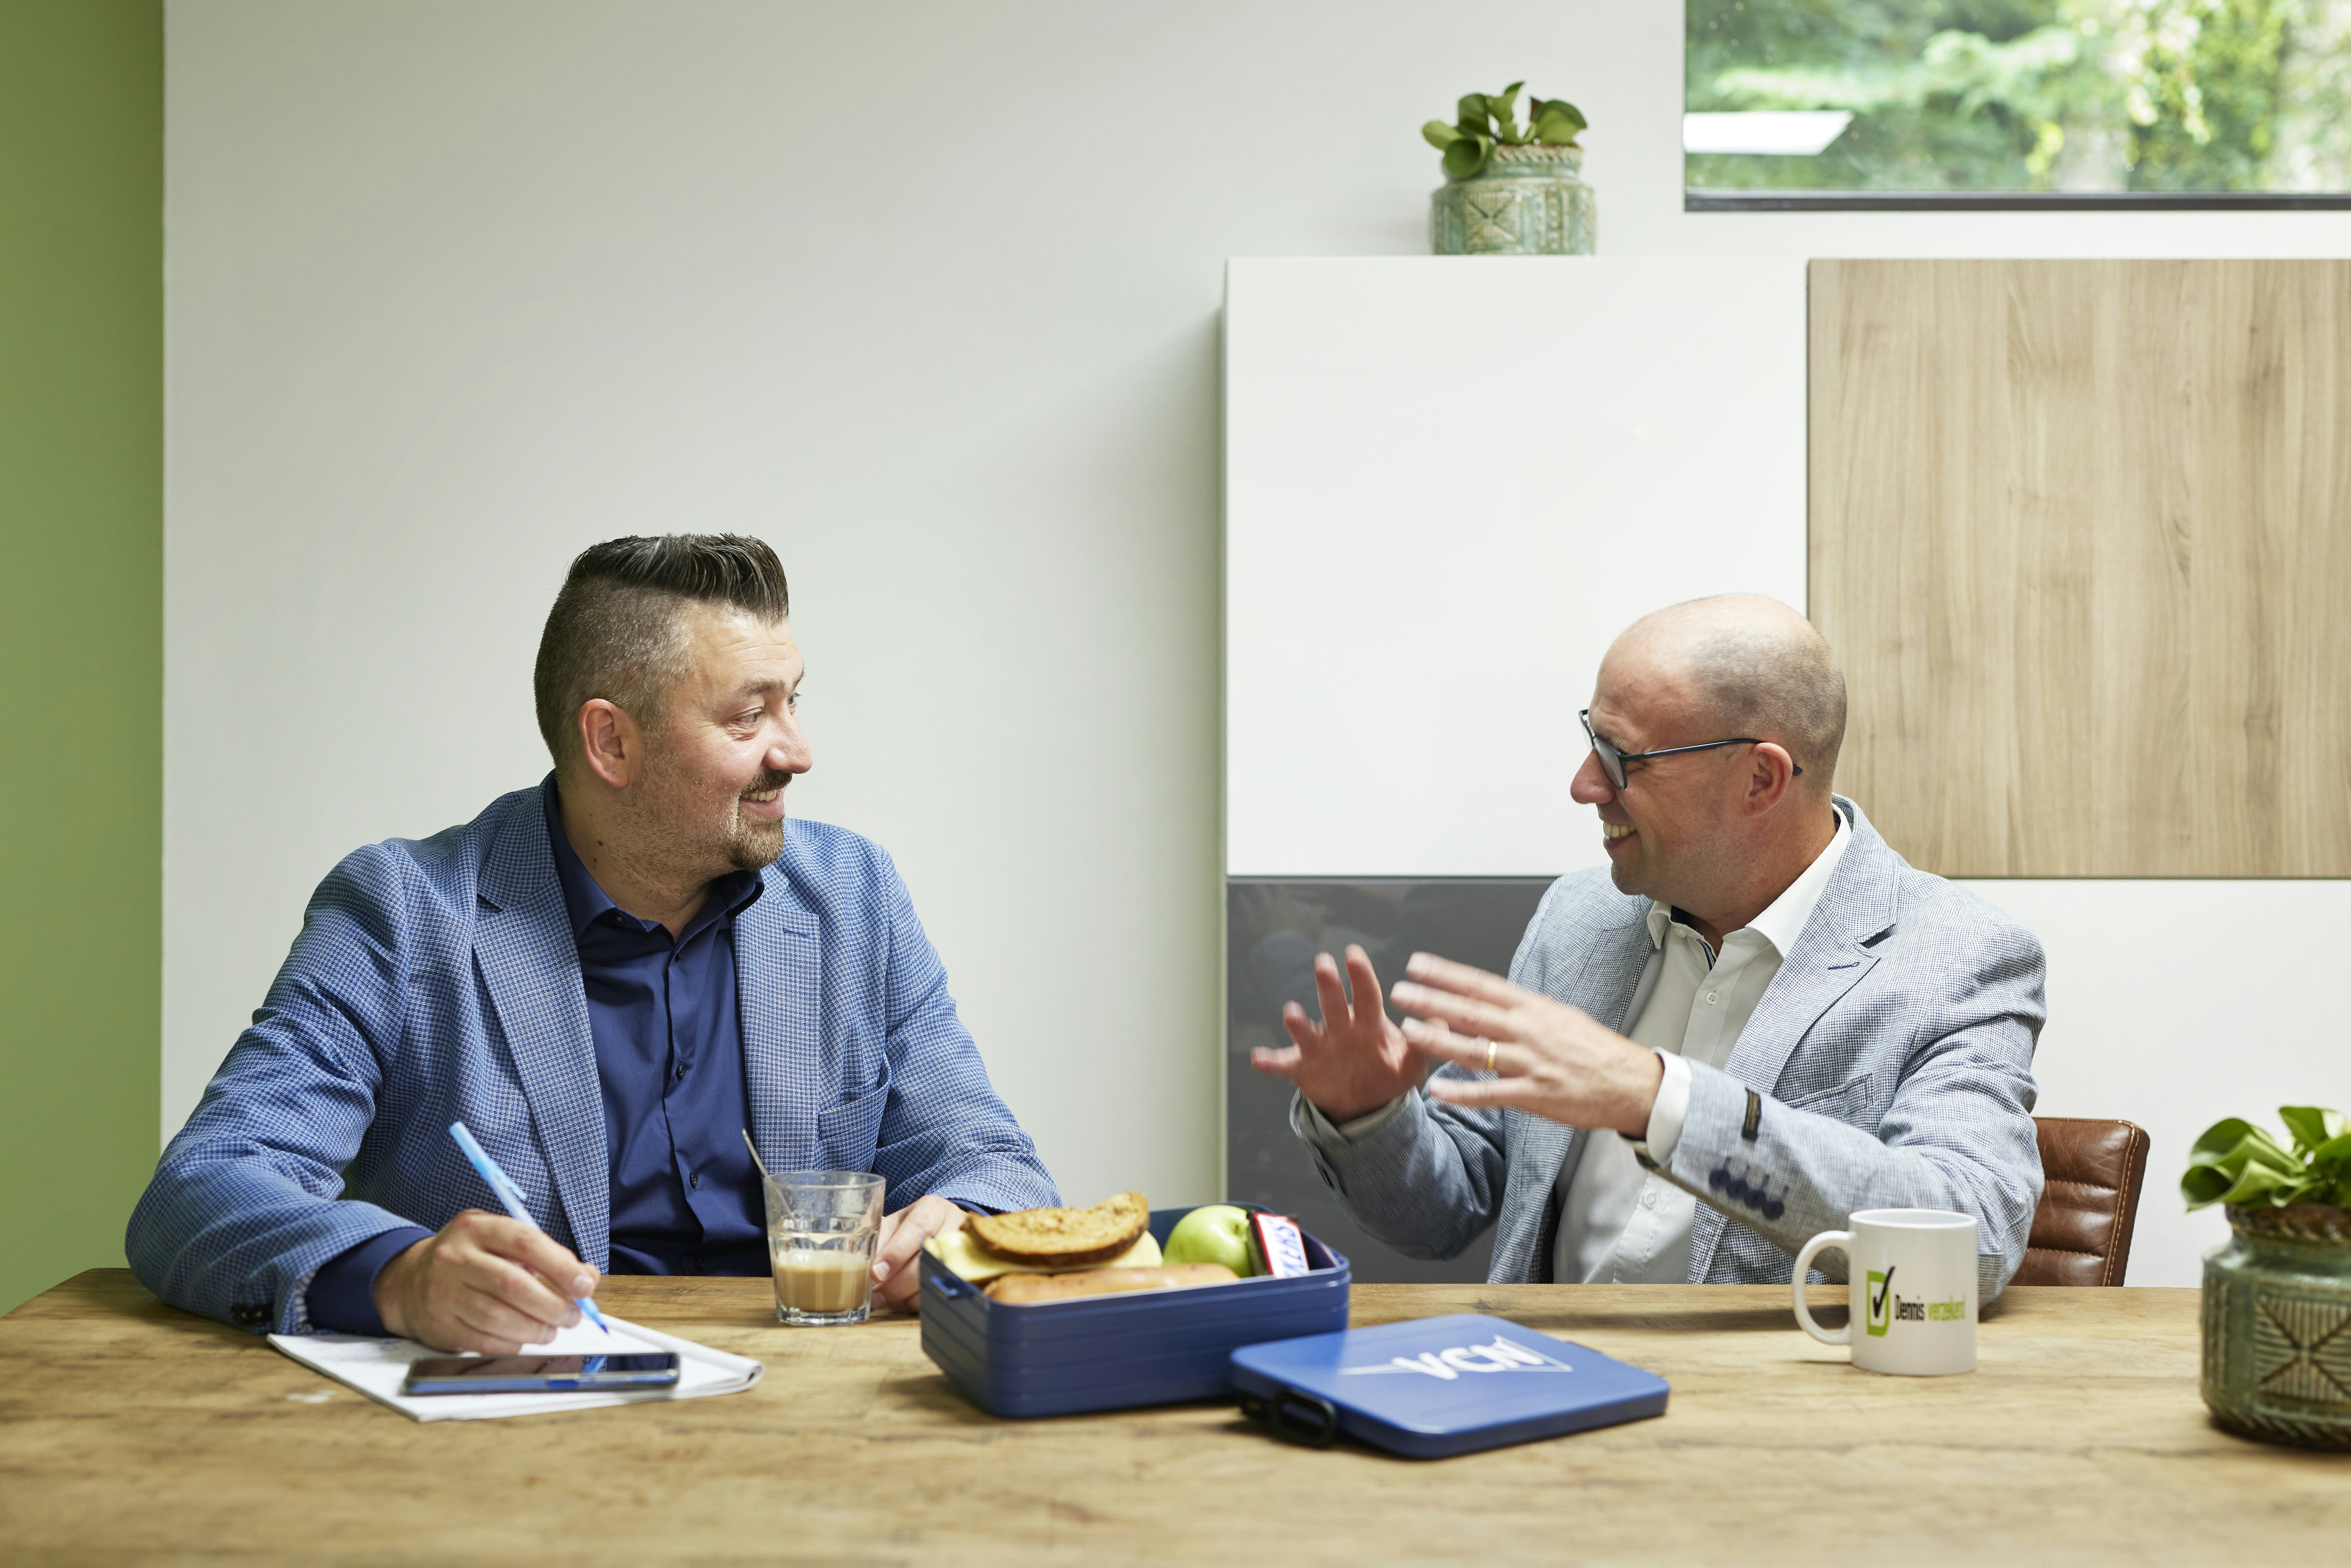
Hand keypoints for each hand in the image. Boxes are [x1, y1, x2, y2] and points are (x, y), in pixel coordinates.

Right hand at [372, 1209, 599, 1352]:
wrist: (410, 1281)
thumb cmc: (469, 1258)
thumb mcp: (501, 1241)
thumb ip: (544, 1254)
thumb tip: (586, 1277)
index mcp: (476, 1228)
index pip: (524, 1242)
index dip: (560, 1265)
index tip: (583, 1285)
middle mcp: (455, 1258)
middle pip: (512, 1284)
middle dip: (552, 1304)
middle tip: (572, 1315)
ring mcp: (444, 1292)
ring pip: (497, 1317)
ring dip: (534, 1328)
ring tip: (552, 1329)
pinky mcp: (440, 1324)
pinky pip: (483, 1340)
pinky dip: (512, 1343)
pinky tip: (524, 1339)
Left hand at [870, 1194, 967, 1312]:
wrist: (943, 1231)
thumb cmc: (911, 1229)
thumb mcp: (894, 1225)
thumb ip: (879, 1240)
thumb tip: (865, 1270)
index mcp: (933, 1208)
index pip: (919, 1226)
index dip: (897, 1252)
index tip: (877, 1273)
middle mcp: (954, 1226)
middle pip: (929, 1257)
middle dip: (898, 1282)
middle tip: (877, 1296)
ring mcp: (966, 1250)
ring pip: (937, 1279)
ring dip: (907, 1296)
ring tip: (887, 1300)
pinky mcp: (968, 1274)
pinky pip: (942, 1294)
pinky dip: (919, 1301)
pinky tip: (904, 1299)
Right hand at [1250, 944, 1428, 1122]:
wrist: (1365, 1103)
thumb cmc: (1388, 1074)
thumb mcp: (1412, 1063)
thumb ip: (1425, 1044)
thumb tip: (1439, 1019)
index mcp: (1368, 1024)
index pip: (1367, 995)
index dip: (1361, 976)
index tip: (1354, 954)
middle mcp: (1341, 1029)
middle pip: (1335, 1005)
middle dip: (1329, 986)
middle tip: (1324, 963)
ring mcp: (1320, 1047)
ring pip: (1307, 1031)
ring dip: (1298, 1022)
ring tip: (1292, 1012)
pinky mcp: (1303, 1067)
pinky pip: (1283, 1063)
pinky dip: (1269, 1061)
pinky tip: (1258, 1059)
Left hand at [1389, 952, 1663, 1136]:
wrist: (1632, 1082)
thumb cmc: (1595, 1050)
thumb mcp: (1559, 1017)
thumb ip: (1521, 1011)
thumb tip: (1489, 1000)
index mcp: (1533, 1008)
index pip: (1482, 985)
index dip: (1447, 974)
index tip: (1418, 964)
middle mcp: (1528, 1031)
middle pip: (1472, 1011)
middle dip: (1433, 1000)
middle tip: (1400, 992)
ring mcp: (1531, 1063)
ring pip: (1476, 1049)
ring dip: (1440, 1040)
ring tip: (1409, 1031)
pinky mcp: (1535, 1094)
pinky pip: (1492, 1093)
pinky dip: (1463, 1092)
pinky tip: (1437, 1090)